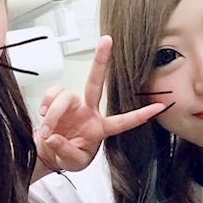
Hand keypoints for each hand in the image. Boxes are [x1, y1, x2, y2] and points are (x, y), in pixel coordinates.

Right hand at [35, 35, 164, 171]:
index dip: (141, 115)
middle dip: (101, 60)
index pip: (123, 121)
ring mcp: (74, 105)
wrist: (47, 152)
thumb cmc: (66, 156)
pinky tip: (43, 114)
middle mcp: (89, 111)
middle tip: (107, 39)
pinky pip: (52, 94)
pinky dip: (45, 104)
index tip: (159, 107)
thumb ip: (65, 152)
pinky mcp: (57, 101)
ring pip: (65, 96)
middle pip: (96, 82)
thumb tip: (53, 137)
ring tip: (47, 131)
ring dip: (53, 114)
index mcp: (100, 128)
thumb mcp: (72, 163)